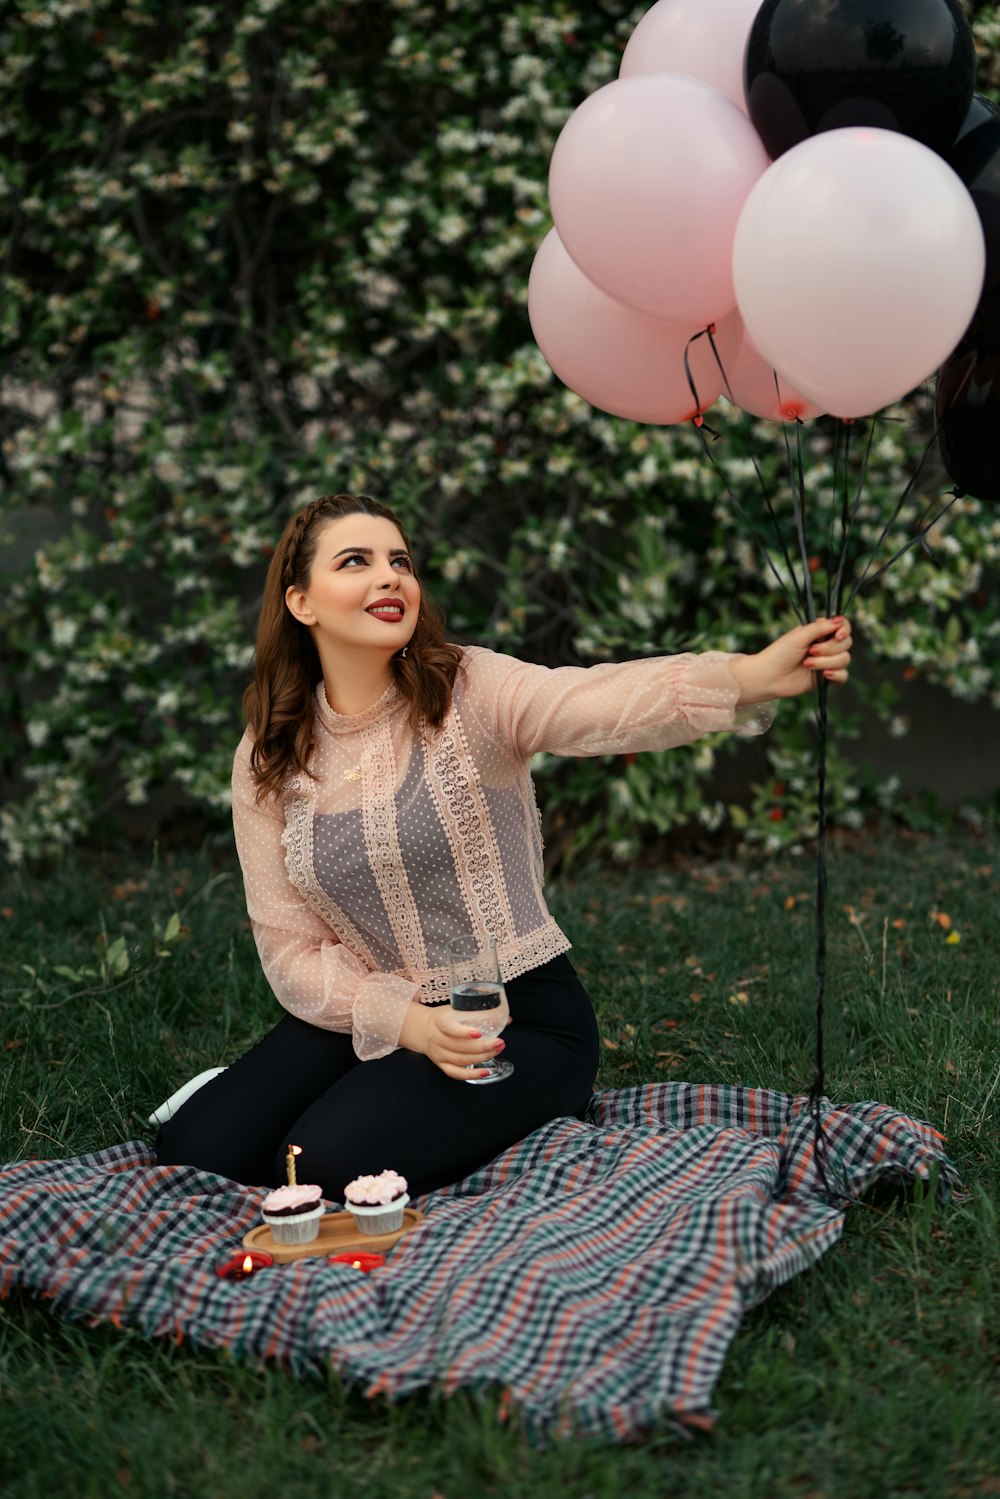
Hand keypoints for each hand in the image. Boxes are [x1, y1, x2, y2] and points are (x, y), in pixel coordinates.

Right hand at [397, 1001, 507, 1080]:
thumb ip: (479, 1012)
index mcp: (439, 1021)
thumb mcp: (456, 1008)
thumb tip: (506, 1019)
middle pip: (459, 1047)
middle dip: (482, 1047)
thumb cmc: (445, 1017)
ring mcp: (439, 1054)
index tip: (478, 1033)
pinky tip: (486, 1071)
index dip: (463, 1032)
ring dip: (482, 1057)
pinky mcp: (442, 1065)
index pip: (449, 1028)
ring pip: (461, 1060)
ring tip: (497, 1050)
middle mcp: (437, 1039)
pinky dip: (471, 1074)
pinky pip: (456, 1073)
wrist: (423, 1029)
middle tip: (499, 1042)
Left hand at [729, 617, 853, 704]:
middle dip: (829, 648)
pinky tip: (824, 675)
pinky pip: (843, 676)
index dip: (844, 630)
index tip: (838, 636)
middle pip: (846, 644)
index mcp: (819, 632)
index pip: (842, 626)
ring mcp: (827, 662)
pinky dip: (836, 675)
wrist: (769, 677)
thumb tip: (839, 620)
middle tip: (810, 651)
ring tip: (807, 664)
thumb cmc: (779, 654)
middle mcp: (825, 645)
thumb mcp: (799, 636)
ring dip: (826, 662)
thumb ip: (820, 627)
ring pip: (844, 659)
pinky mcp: (826, 678)